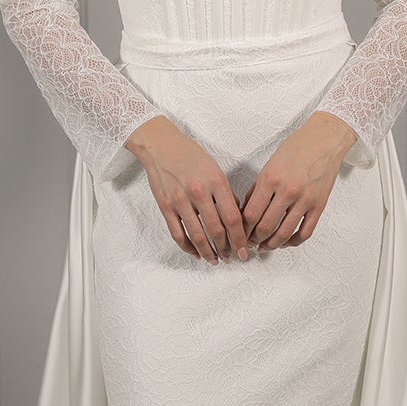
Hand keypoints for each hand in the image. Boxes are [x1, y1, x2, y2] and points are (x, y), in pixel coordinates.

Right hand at [125, 116, 251, 261]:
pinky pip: (178, 234)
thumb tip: (236, 219)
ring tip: (216, 260)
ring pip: (197, 236)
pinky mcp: (165, 207)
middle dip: (227, 249)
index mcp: (215, 181)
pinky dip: (188, 247)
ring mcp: (180, 200)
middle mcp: (198, 192)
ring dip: (209, 252)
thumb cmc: (191, 156)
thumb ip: (226, 194)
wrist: (161, 146)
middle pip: (216, 230)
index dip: (240, 238)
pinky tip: (196, 253)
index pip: (233, 217)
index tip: (245, 250)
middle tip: (232, 257)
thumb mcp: (215, 169)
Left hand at [238, 111, 357, 249]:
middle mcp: (287, 191)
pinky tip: (285, 242)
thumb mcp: (270, 164)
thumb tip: (246, 211)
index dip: (242, 229)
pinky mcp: (319, 205)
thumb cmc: (297, 148)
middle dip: (254, 239)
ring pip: (284, 233)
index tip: (239, 233)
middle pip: (265, 227)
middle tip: (249, 242)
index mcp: (271, 179)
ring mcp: (305, 200)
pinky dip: (293, 242)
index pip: (251, 214)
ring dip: (271, 245)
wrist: (325, 140)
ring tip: (264, 246)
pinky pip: (305, 232)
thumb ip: (258, 188)